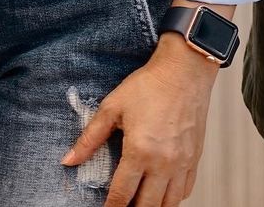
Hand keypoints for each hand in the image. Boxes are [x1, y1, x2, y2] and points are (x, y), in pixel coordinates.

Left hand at [62, 36, 218, 206]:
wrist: (184, 69)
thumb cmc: (150, 84)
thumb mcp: (113, 106)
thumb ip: (90, 137)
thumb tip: (69, 160)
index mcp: (140, 151)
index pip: (122, 195)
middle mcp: (163, 163)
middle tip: (122, 205)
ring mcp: (182, 163)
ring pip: (169, 205)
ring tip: (140, 202)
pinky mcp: (195, 158)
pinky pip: (185, 191)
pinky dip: (173, 198)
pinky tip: (162, 192)